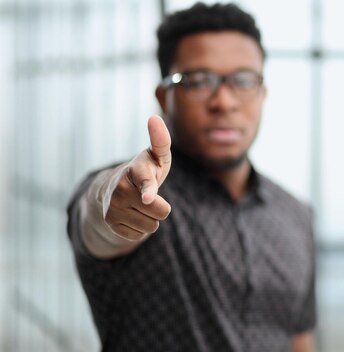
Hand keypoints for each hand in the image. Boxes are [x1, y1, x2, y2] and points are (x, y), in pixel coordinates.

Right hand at [101, 115, 171, 240]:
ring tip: (140, 205)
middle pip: (161, 212)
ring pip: (151, 227)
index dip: (148, 191)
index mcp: (135, 171)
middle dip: (161, 206)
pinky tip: (131, 215)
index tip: (147, 197)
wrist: (115, 188)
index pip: (146, 183)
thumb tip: (154, 117)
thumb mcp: (156, 156)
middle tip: (150, 196)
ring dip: (151, 218)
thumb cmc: (146, 170)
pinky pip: (140, 236)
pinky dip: (140, 228)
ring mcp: (113, 208)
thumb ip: (161, 141)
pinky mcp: (110, 224)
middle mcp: (120, 189)